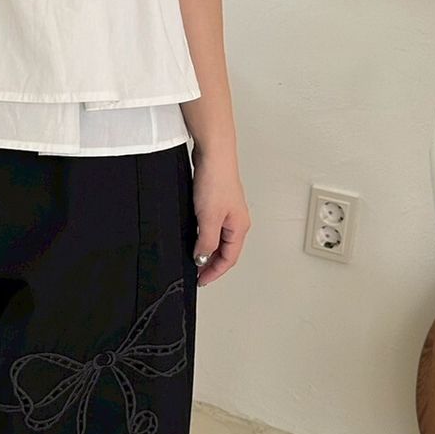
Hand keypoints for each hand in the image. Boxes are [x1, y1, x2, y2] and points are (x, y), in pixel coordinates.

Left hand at [190, 145, 249, 285]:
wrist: (213, 153)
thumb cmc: (216, 180)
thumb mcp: (209, 218)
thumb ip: (206, 242)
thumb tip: (202, 258)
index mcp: (240, 227)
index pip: (229, 259)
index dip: (215, 272)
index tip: (201, 280)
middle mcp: (237, 220)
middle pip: (226, 250)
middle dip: (212, 264)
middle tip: (197, 273)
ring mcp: (227, 211)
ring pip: (219, 238)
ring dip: (208, 249)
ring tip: (194, 257)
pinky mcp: (217, 201)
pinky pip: (212, 226)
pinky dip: (204, 235)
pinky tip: (195, 235)